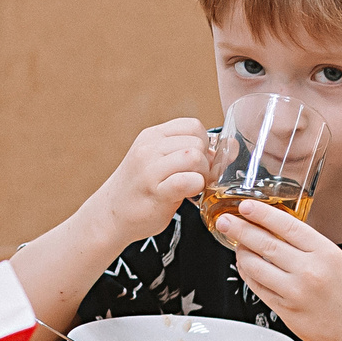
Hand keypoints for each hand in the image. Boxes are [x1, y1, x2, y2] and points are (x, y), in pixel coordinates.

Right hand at [85, 118, 209, 245]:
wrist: (110, 215)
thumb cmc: (142, 190)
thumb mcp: (161, 163)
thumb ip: (191, 153)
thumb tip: (231, 147)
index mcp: (151, 136)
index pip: (193, 125)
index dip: (204, 144)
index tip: (198, 162)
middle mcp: (148, 147)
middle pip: (197, 141)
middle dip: (206, 162)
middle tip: (198, 179)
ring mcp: (149, 168)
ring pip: (194, 157)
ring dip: (202, 175)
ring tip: (193, 187)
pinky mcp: (155, 191)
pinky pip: (187, 180)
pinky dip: (195, 186)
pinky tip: (188, 195)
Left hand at [216, 201, 341, 340]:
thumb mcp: (337, 260)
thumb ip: (308, 246)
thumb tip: (276, 229)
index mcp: (325, 252)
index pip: (287, 225)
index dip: (262, 213)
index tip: (245, 206)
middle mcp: (309, 270)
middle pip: (266, 243)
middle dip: (240, 229)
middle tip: (225, 220)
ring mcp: (295, 291)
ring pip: (256, 266)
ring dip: (241, 253)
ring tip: (236, 244)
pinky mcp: (285, 310)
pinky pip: (258, 287)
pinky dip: (248, 274)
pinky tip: (245, 267)